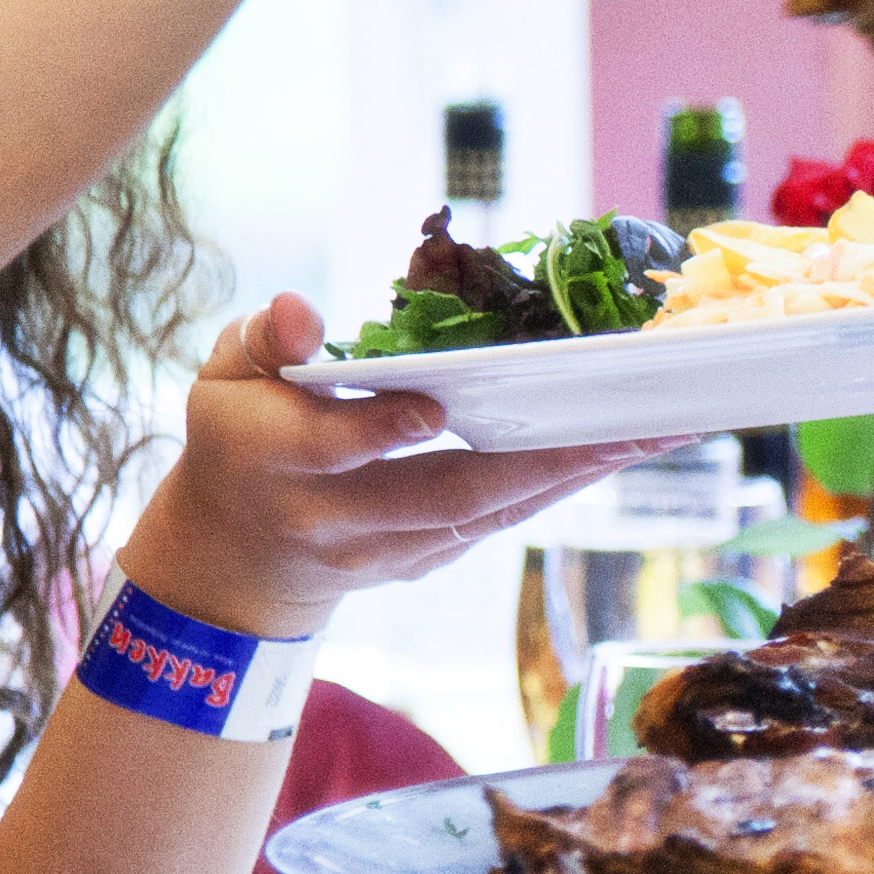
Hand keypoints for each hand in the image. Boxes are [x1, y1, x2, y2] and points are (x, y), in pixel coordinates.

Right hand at [128, 296, 666, 640]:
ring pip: (486, 514)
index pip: (335, 448)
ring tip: (649, 433)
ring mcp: (385, 552)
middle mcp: (334, 518)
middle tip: (621, 424)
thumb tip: (299, 312)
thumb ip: (264, 338)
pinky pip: (498, 523)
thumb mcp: (225, 377)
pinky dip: (556, 487)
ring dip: (571, 475)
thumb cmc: (238, 438)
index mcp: (275, 460)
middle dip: (538, 460)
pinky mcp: (423, 561)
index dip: (384, 428)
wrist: (236, 560)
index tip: (435, 405)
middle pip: (443, 494)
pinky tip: (613, 451)